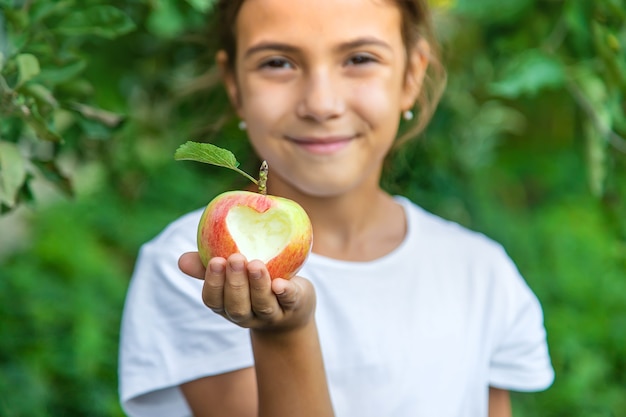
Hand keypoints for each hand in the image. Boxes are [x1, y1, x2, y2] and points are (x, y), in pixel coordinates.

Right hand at [179, 252, 315, 331]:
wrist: (291, 310)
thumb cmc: (254, 286)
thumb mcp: (231, 276)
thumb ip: (208, 266)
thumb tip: (181, 259)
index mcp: (227, 305)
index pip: (214, 301)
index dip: (213, 284)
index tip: (215, 261)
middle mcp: (248, 314)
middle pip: (237, 306)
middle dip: (234, 284)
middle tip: (234, 258)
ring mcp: (272, 314)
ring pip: (263, 305)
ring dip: (257, 285)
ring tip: (255, 264)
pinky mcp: (295, 305)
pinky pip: (290, 301)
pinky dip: (285, 292)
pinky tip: (280, 283)